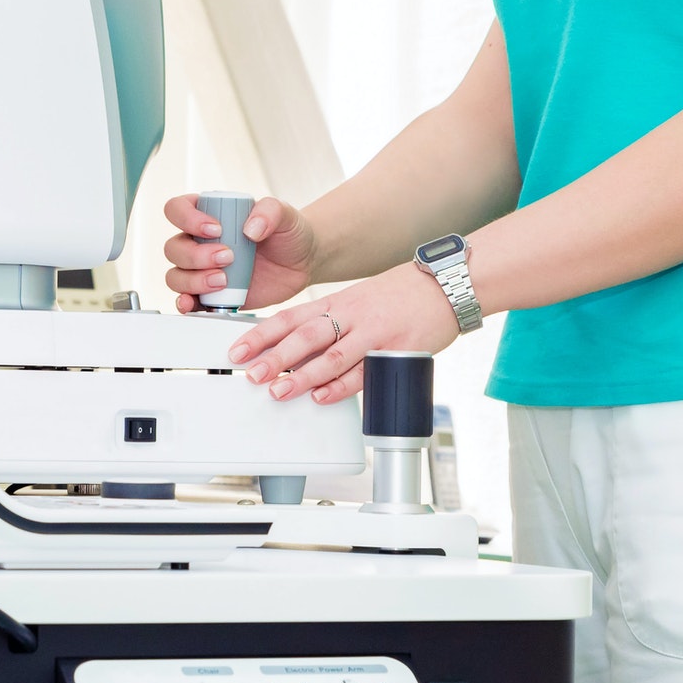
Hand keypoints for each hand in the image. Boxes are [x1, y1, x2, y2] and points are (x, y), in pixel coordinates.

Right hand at [162, 195, 316, 312]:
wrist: (301, 262)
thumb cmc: (288, 233)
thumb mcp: (284, 214)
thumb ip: (269, 211)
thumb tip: (250, 229)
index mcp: (208, 215)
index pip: (177, 210)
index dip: (187, 219)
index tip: (215, 229)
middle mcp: (199, 242)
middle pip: (173, 248)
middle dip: (195, 256)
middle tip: (227, 257)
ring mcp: (202, 270)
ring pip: (175, 276)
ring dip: (192, 281)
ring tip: (223, 280)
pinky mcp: (210, 294)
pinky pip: (186, 300)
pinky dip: (186, 303)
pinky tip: (193, 303)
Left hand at [228, 263, 460, 402]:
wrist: (445, 286)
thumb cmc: (398, 296)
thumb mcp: (355, 300)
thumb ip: (327, 322)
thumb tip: (291, 351)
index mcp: (336, 302)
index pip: (289, 318)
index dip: (260, 335)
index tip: (238, 351)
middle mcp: (350, 315)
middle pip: (304, 337)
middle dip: (274, 358)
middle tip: (251, 373)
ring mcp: (373, 333)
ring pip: (331, 357)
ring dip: (302, 377)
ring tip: (279, 392)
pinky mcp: (396, 349)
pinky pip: (365, 372)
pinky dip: (341, 387)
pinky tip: (323, 397)